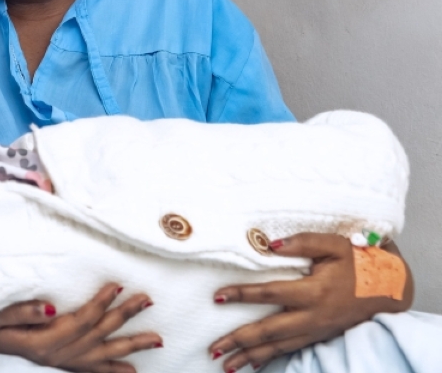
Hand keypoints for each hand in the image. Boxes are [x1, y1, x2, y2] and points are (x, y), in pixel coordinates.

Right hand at [0, 283, 160, 372]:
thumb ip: (22, 312)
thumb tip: (52, 307)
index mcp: (44, 341)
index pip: (81, 319)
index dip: (101, 302)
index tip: (118, 284)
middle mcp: (57, 355)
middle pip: (98, 335)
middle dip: (124, 317)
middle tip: (147, 300)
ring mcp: (59, 364)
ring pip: (102, 355)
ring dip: (130, 346)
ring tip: (156, 339)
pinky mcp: (57, 366)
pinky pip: (90, 372)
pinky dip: (111, 372)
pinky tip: (130, 370)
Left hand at [209, 233, 411, 371]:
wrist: (389, 289)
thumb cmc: (360, 263)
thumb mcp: (335, 245)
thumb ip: (302, 242)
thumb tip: (269, 244)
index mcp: (314, 291)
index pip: (271, 294)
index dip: (243, 295)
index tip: (219, 297)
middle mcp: (312, 316)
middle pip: (269, 331)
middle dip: (240, 340)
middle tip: (213, 348)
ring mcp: (316, 330)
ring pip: (278, 347)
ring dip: (250, 356)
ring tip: (225, 364)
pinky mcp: (318, 336)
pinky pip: (290, 350)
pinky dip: (269, 358)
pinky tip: (251, 364)